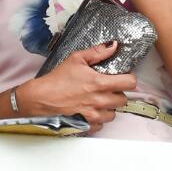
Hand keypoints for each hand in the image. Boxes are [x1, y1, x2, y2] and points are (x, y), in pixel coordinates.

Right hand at [18, 41, 135, 132]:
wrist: (41, 98)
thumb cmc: (57, 79)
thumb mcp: (76, 59)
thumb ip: (97, 52)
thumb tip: (113, 46)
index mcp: (99, 82)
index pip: (130, 83)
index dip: (128, 79)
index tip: (123, 78)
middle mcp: (99, 100)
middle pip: (123, 100)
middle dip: (117, 93)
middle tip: (107, 89)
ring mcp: (94, 115)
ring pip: (114, 114)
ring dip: (109, 107)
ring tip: (98, 100)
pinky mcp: (87, 124)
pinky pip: (101, 125)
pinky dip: (98, 119)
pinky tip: (90, 110)